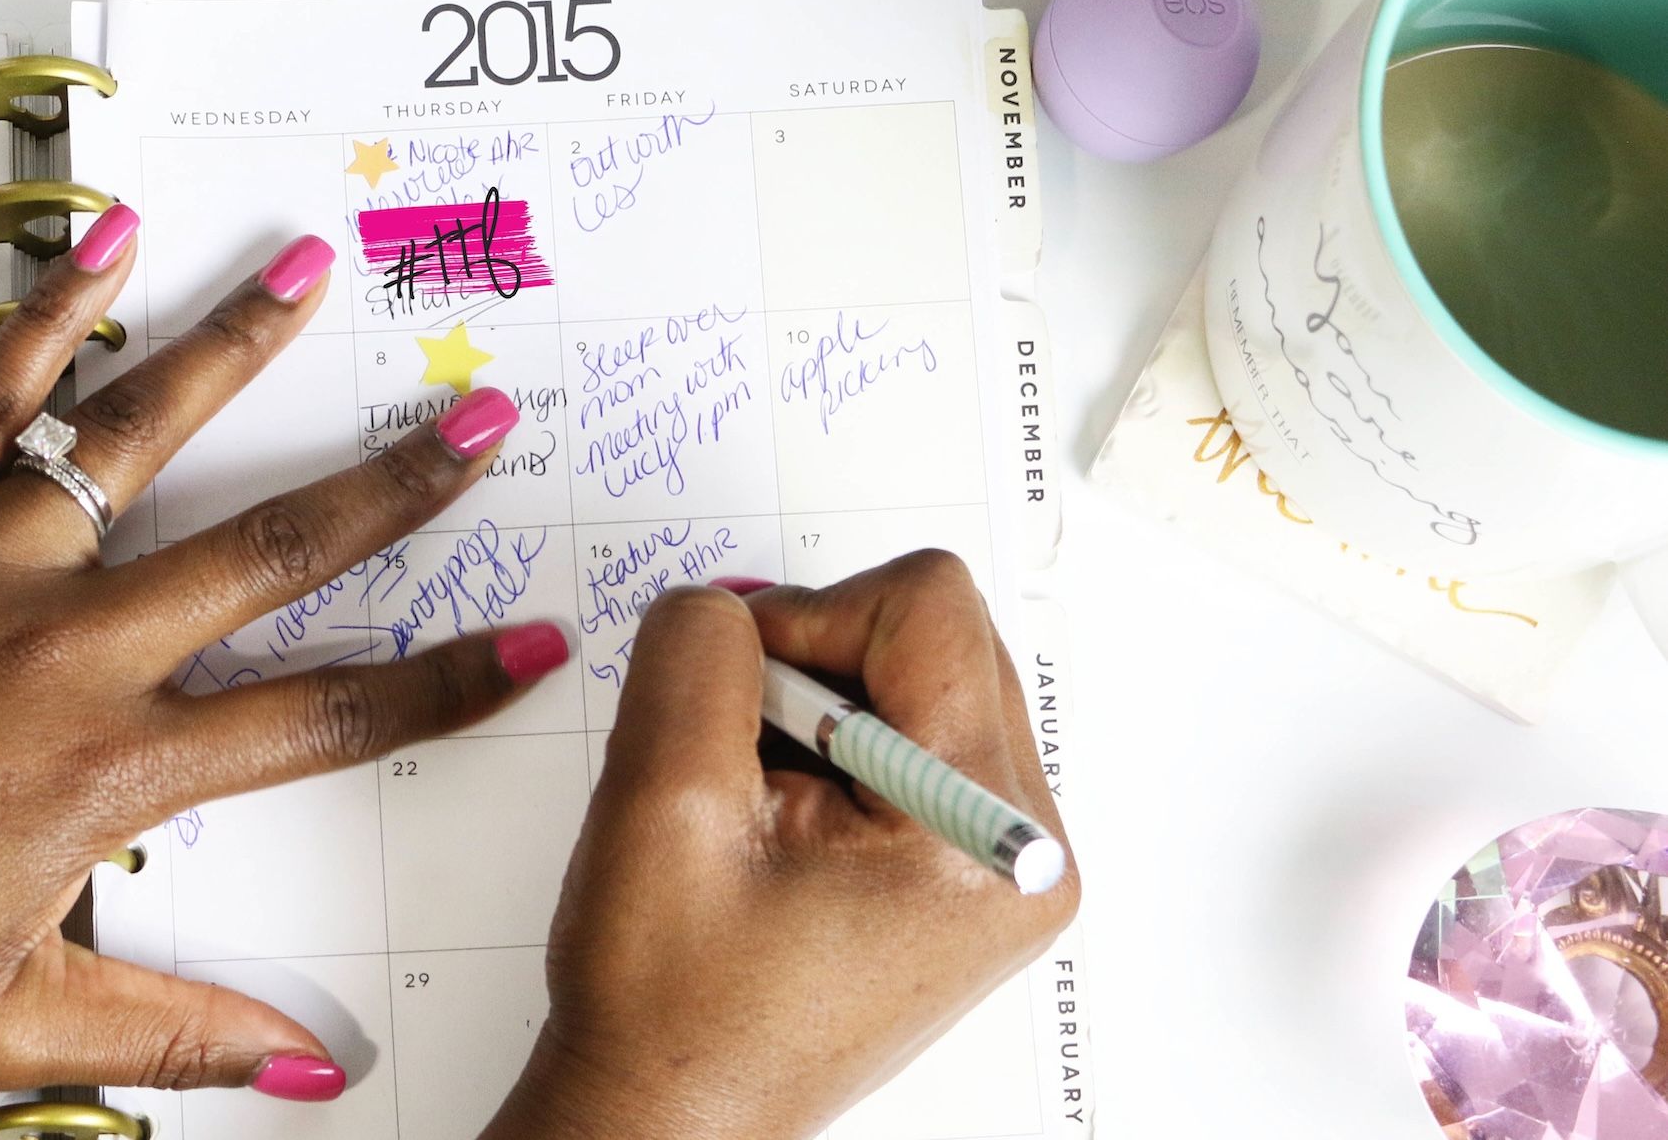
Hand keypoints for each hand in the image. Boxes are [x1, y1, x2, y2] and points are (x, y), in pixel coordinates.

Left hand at [0, 211, 567, 1099]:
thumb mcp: (5, 1024)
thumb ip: (171, 1035)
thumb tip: (305, 1063)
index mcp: (109, 770)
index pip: (322, 717)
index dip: (445, 683)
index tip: (537, 640)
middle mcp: (67, 645)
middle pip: (269, 548)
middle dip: (395, 485)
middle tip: (480, 422)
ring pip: (136, 434)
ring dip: (237, 348)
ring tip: (312, 267)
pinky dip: (51, 317)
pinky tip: (110, 244)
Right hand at [484, 555, 1077, 1139]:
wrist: (669, 1117)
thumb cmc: (672, 1004)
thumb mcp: (662, 795)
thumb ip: (698, 651)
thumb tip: (729, 602)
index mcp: (984, 833)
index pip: (925, 604)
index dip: (802, 619)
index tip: (734, 705)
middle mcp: (1027, 845)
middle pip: (935, 634)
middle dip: (815, 666)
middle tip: (740, 762)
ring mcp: (1005, 860)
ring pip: (916, 677)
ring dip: (817, 709)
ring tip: (758, 807)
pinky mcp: (968, 870)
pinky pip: (911, 737)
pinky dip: (830, 749)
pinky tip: (780, 825)